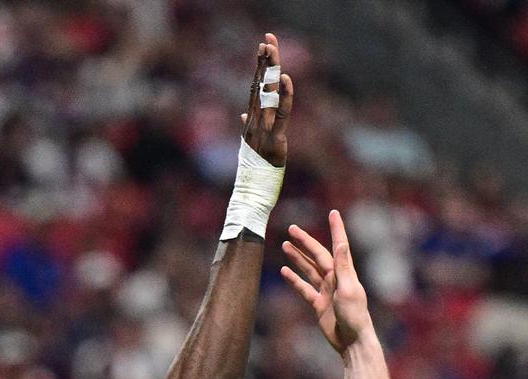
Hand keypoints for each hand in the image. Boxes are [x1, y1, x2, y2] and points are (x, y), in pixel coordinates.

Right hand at [242, 34, 293, 166]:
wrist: (251, 190)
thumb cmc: (253, 170)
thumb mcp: (249, 146)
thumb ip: (246, 127)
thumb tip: (242, 116)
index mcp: (251, 120)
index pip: (256, 88)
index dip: (259, 67)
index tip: (262, 47)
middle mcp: (255, 120)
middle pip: (260, 85)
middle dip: (264, 61)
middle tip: (267, 39)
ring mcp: (263, 128)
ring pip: (267, 94)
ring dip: (270, 70)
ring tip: (272, 50)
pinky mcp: (275, 138)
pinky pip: (281, 114)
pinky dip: (283, 96)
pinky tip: (285, 78)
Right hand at [282, 210, 372, 353]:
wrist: (351, 341)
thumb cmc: (354, 316)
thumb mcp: (349, 289)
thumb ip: (342, 267)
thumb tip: (341, 244)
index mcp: (344, 273)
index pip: (339, 245)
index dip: (336, 228)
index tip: (333, 213)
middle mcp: (335, 278)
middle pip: (317, 255)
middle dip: (305, 241)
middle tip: (291, 228)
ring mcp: (326, 291)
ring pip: (308, 269)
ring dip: (298, 258)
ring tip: (285, 245)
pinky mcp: (318, 304)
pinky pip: (303, 288)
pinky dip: (294, 280)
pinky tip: (284, 271)